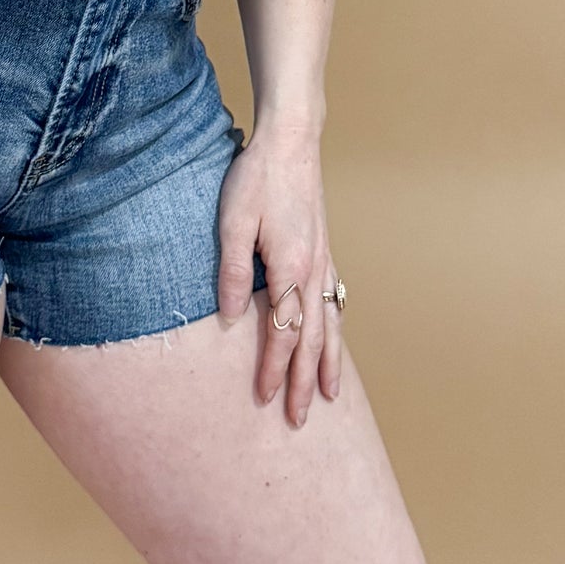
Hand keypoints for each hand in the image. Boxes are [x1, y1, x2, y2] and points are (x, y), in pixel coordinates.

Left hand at [215, 121, 342, 425]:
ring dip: (326, 365)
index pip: (282, 334)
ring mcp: (324, 264)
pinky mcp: (324, 254)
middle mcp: (314, 272)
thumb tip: (228, 316)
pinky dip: (335, 332)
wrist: (291, 142)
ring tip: (328, 397)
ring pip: (330, 326)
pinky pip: (334, 304)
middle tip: (298, 421)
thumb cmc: (256, 179)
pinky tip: (334, 343)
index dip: (273, 370)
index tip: (264, 400)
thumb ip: (232, 271)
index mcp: (291, 269)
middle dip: (303, 383)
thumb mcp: (232, 222)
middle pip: (311, 341)